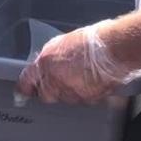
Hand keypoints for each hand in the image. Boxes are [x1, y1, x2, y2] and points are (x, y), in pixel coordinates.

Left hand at [17, 21, 140, 104]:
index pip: (27, 80)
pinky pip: (83, 100)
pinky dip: (86, 94)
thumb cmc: (95, 39)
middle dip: (51, 90)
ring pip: (65, 99)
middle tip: (62, 79)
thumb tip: (47, 65)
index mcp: (46, 62)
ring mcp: (72, 92)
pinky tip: (94, 81)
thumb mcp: (65, 41)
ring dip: (70, 92)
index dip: (25, 87)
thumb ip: (52, 56)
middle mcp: (56, 80)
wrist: (116, 48)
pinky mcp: (88, 100)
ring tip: (83, 76)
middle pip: (46, 95)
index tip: (23, 91)